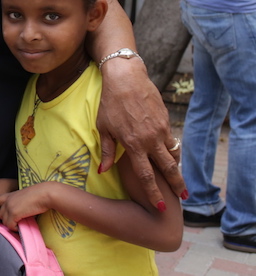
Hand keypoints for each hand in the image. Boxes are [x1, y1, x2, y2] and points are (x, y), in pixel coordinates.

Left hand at [0, 184, 51, 230]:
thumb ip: (16, 205)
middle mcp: (6, 200)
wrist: (44, 194)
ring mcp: (8, 206)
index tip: (12, 217)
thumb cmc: (38, 196)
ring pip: (4, 221)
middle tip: (17, 222)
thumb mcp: (23, 199)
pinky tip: (22, 226)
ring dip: (11, 225)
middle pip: (0, 215)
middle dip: (7, 220)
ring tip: (20, 224)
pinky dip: (15, 228)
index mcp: (8, 195)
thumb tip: (15, 218)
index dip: (3, 212)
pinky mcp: (13, 212)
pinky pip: (10, 225)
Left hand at [96, 58, 186, 207]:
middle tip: (183, 198)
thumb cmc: (110, 104)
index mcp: (133, 145)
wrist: (126, 79)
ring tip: (180, 181)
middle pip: (168, 169)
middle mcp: (150, 140)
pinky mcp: (166, 121)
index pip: (146, 175)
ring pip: (173, 155)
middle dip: (177, 185)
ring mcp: (161, 130)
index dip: (153, 192)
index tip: (160, 207)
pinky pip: (170, 140)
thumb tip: (103, 171)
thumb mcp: (104, 128)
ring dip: (177, 169)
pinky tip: (171, 156)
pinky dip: (172, 150)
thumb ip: (108, 152)